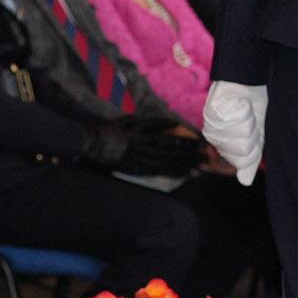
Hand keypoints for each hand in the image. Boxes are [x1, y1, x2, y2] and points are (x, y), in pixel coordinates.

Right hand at [86, 116, 205, 180]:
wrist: (89, 145)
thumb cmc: (113, 130)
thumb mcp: (133, 122)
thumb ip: (155, 124)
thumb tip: (175, 125)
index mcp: (143, 139)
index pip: (171, 143)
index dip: (188, 145)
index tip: (203, 145)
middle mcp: (143, 153)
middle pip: (172, 156)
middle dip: (191, 157)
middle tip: (208, 158)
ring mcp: (139, 164)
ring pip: (167, 166)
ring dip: (185, 167)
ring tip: (201, 168)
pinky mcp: (135, 171)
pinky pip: (157, 173)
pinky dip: (173, 173)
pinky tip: (184, 174)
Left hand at [201, 80, 267, 185]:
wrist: (247, 80)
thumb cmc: (252, 106)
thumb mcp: (258, 134)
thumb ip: (251, 157)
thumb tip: (244, 182)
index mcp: (223, 145)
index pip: (243, 160)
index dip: (256, 145)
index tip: (255, 130)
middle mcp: (214, 137)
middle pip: (244, 148)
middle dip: (254, 132)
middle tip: (250, 118)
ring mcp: (211, 124)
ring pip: (242, 133)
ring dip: (250, 119)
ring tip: (245, 109)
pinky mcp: (212, 110)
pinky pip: (237, 119)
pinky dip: (245, 109)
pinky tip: (240, 103)